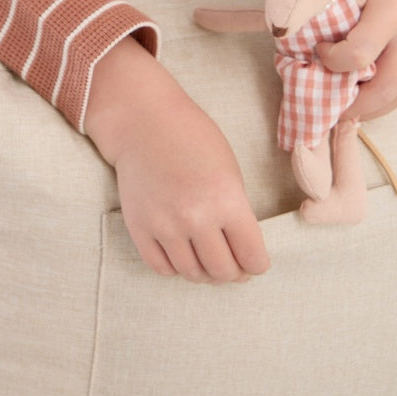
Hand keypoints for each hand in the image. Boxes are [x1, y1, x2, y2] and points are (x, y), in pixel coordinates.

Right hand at [85, 39, 268, 284]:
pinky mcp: (139, 226)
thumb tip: (241, 252)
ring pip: (192, 274)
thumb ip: (237, 212)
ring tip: (206, 258)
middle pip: (223, 272)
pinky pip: (161, 268)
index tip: (253, 262)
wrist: (142, 121)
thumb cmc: (191, 137)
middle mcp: (196, 217)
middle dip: (232, 272)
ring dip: (204, 272)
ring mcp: (164, 224)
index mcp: (226, 199)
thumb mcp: (229, 169)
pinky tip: (181, 253)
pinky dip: (175, 267)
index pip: (253, 258)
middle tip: (231, 264)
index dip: (257, 265)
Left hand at [318, 0, 396, 119]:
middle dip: (355, 106)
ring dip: (374, 105)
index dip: (332, 62)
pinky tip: (370, 85)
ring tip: (348, 104)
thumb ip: (341, 5)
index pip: (357, 56)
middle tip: (329, 105)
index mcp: (392, 10)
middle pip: (386, 91)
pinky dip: (390, 89)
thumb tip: (304, 29)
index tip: (318, 51)